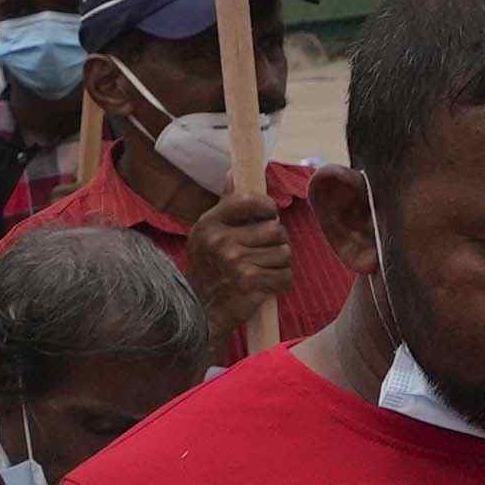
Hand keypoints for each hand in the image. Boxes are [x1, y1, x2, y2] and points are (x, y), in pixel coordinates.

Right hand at [172, 166, 308, 339]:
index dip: (268, 208)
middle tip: (263, 253)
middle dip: (276, 243)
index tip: (268, 217)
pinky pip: (285, 276)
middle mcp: (221, 240)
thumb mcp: (208, 233)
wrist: (199, 312)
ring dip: (279, 264)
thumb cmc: (208, 269)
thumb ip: (226, 204)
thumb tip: (233, 172)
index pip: (251, 201)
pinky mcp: (250, 283)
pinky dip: (281, 283)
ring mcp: (235, 262)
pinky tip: (266, 285)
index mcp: (209, 223)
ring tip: (263, 270)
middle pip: (276, 230)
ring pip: (284, 254)